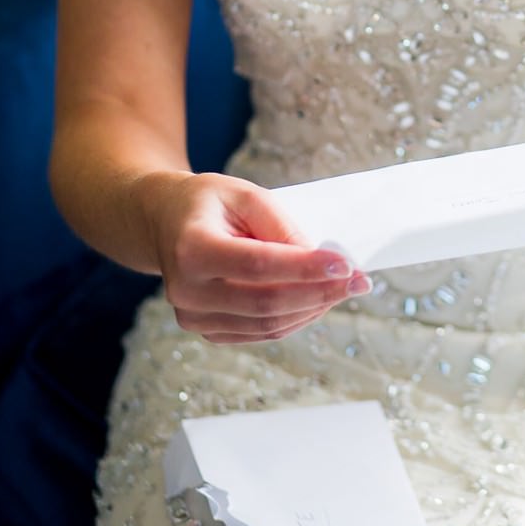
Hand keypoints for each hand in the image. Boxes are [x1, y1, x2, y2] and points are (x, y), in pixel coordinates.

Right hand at [137, 170, 370, 343]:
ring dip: (314, 309)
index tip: (345, 263)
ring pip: (267, 325)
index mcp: (192, 249)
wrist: (164, 222)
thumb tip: (317, 258)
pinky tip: (318, 299)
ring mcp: (193, 317)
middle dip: (320, 293)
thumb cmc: (208, 202)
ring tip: (346, 288)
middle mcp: (187, 291)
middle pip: (266, 303)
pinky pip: (260, 332)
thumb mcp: (244, 193)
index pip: (258, 266)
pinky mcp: (206, 329)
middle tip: (360, 281)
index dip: (305, 268)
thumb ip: (279, 223)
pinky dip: (295, 318)